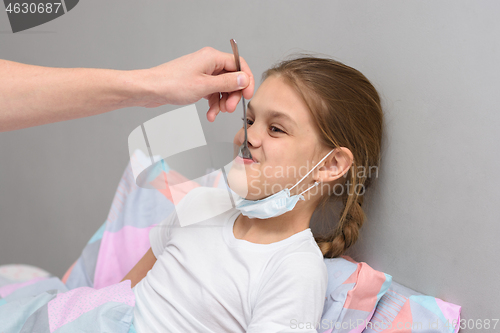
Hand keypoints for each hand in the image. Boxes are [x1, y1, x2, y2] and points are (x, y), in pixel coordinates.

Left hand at [137, 47, 254, 121]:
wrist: (151, 89)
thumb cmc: (171, 84)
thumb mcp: (204, 86)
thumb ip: (227, 83)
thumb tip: (244, 79)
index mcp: (212, 57)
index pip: (239, 64)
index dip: (246, 80)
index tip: (248, 94)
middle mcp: (208, 62)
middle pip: (231, 77)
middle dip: (232, 95)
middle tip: (229, 108)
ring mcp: (202, 72)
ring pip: (222, 87)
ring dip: (222, 102)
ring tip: (218, 113)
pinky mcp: (196, 82)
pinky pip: (211, 92)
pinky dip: (213, 103)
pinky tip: (210, 114)